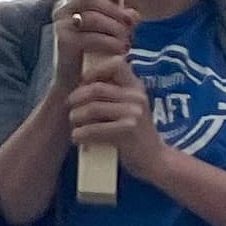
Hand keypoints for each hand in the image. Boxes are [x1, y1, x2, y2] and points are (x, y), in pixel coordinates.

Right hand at [56, 0, 137, 70]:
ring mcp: (60, 26)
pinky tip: (121, 50)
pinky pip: (91, 38)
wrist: (71, 82)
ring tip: (127, 40)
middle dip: (113, 10)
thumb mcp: (105, 30)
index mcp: (67, 2)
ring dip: (114, 28)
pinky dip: (110, 43)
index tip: (119, 1)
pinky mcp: (64, 43)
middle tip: (130, 25)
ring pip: (91, 17)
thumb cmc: (89, 53)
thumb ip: (118, 18)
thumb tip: (134, 15)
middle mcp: (60, 11)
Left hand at [60, 47, 163, 179]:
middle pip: (97, 88)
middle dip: (77, 97)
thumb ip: (115, 95)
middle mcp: (137, 97)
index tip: (83, 82)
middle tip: (70, 108)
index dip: (95, 70)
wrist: (155, 161)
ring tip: (74, 124)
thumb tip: (82, 84)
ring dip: (76, 117)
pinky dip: (80, 134)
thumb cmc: (136, 135)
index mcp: (137, 88)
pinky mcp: (127, 132)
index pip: (116, 64)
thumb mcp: (132, 108)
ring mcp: (133, 114)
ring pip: (93, 108)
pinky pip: (94, 129)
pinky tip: (77, 139)